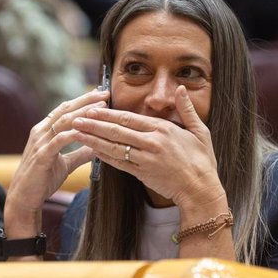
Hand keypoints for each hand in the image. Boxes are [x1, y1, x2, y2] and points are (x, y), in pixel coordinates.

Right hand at [4, 89, 109, 236]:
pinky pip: (60, 140)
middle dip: (86, 100)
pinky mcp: (42, 155)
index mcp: (44, 131)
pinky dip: (74, 134)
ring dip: (84, 113)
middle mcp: (40, 132)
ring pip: (64, 122)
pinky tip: (88, 130)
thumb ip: (79, 153)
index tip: (101, 95)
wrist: (25, 198)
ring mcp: (40, 142)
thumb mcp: (65, 164)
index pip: (65, 109)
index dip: (83, 101)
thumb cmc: (42, 180)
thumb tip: (96, 146)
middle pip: (65, 110)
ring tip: (101, 107)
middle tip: (105, 93)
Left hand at [72, 85, 224, 210]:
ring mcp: (145, 159)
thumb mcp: (200, 131)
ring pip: (113, 147)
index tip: (92, 108)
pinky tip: (91, 151)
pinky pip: (118, 164)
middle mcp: (151, 143)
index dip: (108, 114)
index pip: (129, 118)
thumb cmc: (202, 160)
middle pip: (116, 131)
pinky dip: (104, 157)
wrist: (200, 189)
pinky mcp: (141, 174)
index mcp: (163, 129)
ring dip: (92, 140)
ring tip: (76, 133)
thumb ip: (186, 109)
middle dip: (93, 125)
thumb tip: (180, 88)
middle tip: (75, 119)